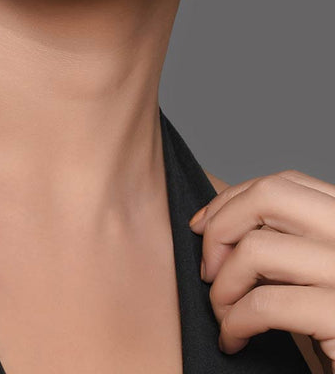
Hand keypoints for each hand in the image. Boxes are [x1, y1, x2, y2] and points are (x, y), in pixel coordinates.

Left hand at [188, 169, 334, 371]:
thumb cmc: (332, 324)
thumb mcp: (315, 270)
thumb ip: (286, 241)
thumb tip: (217, 220)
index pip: (283, 183)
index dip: (232, 200)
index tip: (202, 226)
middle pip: (267, 198)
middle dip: (221, 228)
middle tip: (209, 270)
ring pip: (256, 250)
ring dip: (223, 286)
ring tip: (222, 313)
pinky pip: (264, 305)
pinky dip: (234, 322)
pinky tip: (233, 339)